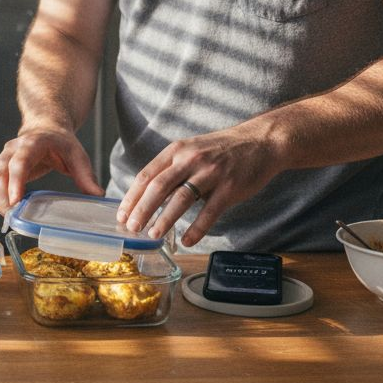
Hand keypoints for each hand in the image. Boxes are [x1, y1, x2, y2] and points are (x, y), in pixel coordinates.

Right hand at [0, 128, 104, 214]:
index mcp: (32, 143)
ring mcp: (4, 158)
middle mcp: (13, 149)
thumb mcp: (77, 155)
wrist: (46, 128)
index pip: (19, 162)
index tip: (16, 201)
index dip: (16, 182)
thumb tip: (97, 195)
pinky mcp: (1, 168)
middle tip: (13, 217)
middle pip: (0, 173)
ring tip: (10, 218)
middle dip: (3, 197)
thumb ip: (85, 175)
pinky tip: (6, 211)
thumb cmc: (61, 143)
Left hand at [116, 122, 285, 246]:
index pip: (146, 175)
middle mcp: (190, 159)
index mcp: (177, 151)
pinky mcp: (229, 187)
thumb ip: (171, 168)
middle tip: (131, 228)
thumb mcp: (191, 150)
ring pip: (181, 199)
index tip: (121, 215)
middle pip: (158, 187)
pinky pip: (210, 211)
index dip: (132, 197)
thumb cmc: (221, 150)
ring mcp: (210, 172)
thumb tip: (147, 195)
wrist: (260, 142)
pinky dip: (197, 228)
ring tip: (153, 234)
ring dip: (164, 219)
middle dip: (141, 209)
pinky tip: (187, 240)